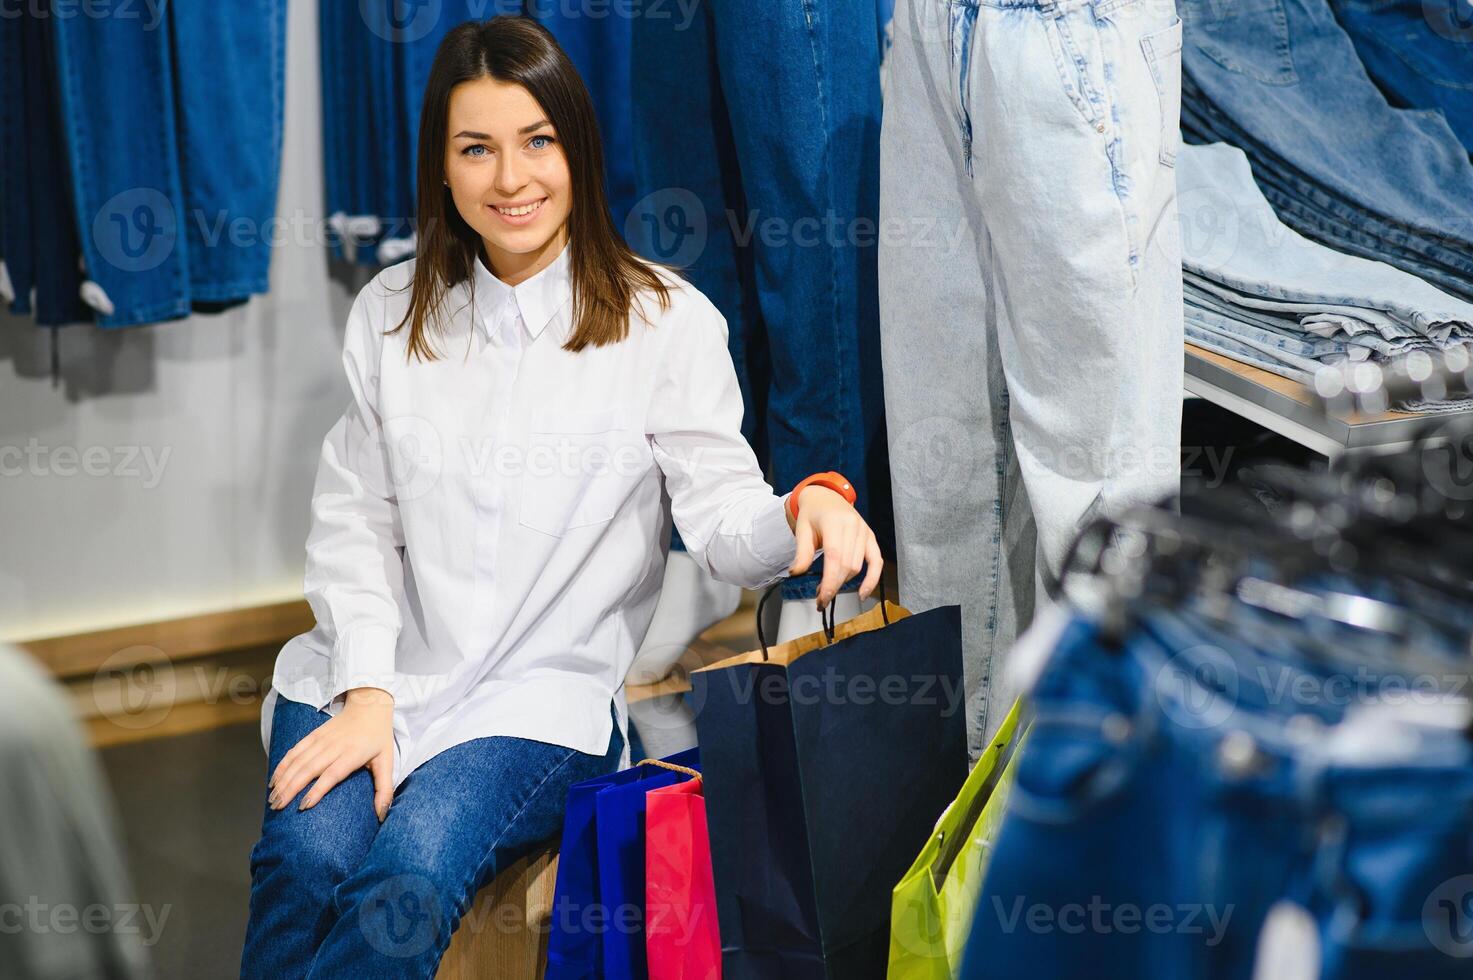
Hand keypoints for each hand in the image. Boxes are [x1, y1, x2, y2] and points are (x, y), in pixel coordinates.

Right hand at [268, 686, 395, 821]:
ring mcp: (321, 739)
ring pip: (298, 761)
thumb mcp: (387, 762)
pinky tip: (274, 781)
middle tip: (278, 807)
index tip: (303, 806)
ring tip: (273, 799)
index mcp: (353, 754)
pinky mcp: (313, 734)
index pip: (332, 774)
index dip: (317, 790)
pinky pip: (294, 751)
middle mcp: (334, 746)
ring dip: (283, 779)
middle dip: (291, 789)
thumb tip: (381, 815)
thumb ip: (384, 790)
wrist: (370, 704)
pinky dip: (282, 765)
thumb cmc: (379, 737)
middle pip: (308, 769)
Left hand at [787, 485, 883, 608]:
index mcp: (834, 522)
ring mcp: (864, 531)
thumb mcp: (802, 529)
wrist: (826, 497)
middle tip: (820, 598)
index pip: (835, 557)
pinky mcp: (871, 537)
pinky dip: (872, 579)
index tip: (822, 598)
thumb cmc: (812, 514)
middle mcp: (853, 526)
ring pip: (858, 566)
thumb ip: (801, 552)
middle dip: (834, 586)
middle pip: (847, 565)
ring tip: (828, 590)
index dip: (830, 581)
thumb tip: (796, 573)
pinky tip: (862, 593)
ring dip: (844, 583)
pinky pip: (876, 561)